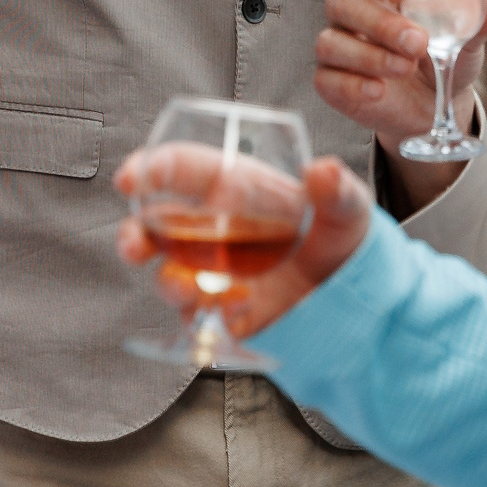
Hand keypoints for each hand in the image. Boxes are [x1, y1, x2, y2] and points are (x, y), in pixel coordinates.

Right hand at [114, 151, 373, 338]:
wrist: (355, 298)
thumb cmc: (343, 237)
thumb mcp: (348, 208)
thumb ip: (337, 191)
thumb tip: (323, 170)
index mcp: (235, 189)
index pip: (183, 169)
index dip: (151, 168)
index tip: (131, 178)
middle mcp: (213, 228)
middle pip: (155, 226)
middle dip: (134, 236)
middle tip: (134, 247)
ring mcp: (212, 272)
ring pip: (168, 275)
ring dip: (168, 284)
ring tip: (189, 291)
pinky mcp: (220, 311)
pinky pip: (196, 317)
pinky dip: (203, 317)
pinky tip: (233, 312)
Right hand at [316, 0, 486, 174]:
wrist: (433, 103)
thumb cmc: (442, 55)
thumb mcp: (466, 37)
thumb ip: (480, 17)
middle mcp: (352, 8)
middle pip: (343, 1)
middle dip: (381, 22)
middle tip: (418, 42)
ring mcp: (338, 44)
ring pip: (331, 41)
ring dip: (370, 55)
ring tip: (405, 68)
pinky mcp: (331, 80)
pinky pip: (327, 79)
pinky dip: (354, 85)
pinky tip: (380, 90)